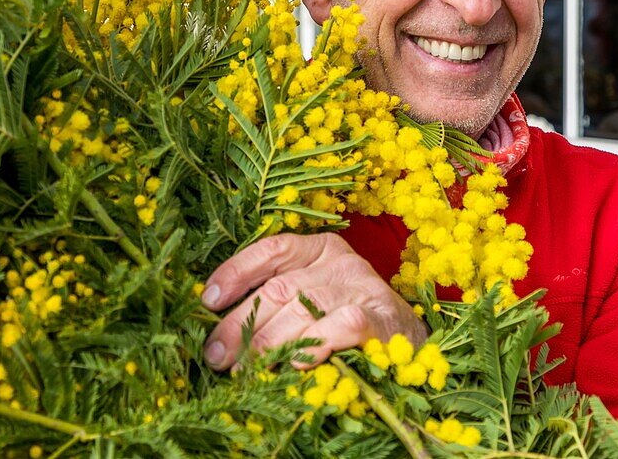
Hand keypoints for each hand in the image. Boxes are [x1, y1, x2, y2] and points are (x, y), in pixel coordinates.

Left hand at [202, 232, 427, 369]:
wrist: (409, 344)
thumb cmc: (348, 320)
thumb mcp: (313, 299)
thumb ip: (277, 301)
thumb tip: (221, 327)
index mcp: (320, 248)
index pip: (272, 249)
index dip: (237, 272)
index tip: (208, 300)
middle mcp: (341, 261)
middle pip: (279, 287)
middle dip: (240, 323)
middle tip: (217, 355)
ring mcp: (362, 287)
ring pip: (302, 308)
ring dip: (267, 343)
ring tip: (244, 369)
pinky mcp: (380, 318)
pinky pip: (339, 327)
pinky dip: (313, 345)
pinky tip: (293, 365)